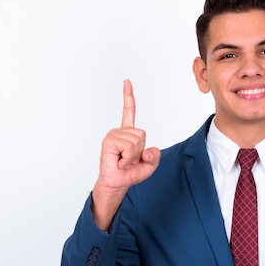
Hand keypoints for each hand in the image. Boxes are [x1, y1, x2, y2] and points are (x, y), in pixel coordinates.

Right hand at [91, 79, 160, 229]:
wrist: (117, 183)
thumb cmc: (130, 173)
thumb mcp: (150, 165)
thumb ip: (155, 156)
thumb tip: (148, 151)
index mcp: (128, 133)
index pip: (129, 111)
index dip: (128, 96)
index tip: (126, 81)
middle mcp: (120, 132)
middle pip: (142, 134)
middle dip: (140, 151)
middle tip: (129, 160)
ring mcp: (113, 135)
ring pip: (136, 141)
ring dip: (133, 156)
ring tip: (123, 161)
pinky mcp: (109, 141)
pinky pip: (128, 146)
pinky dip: (128, 158)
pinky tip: (119, 161)